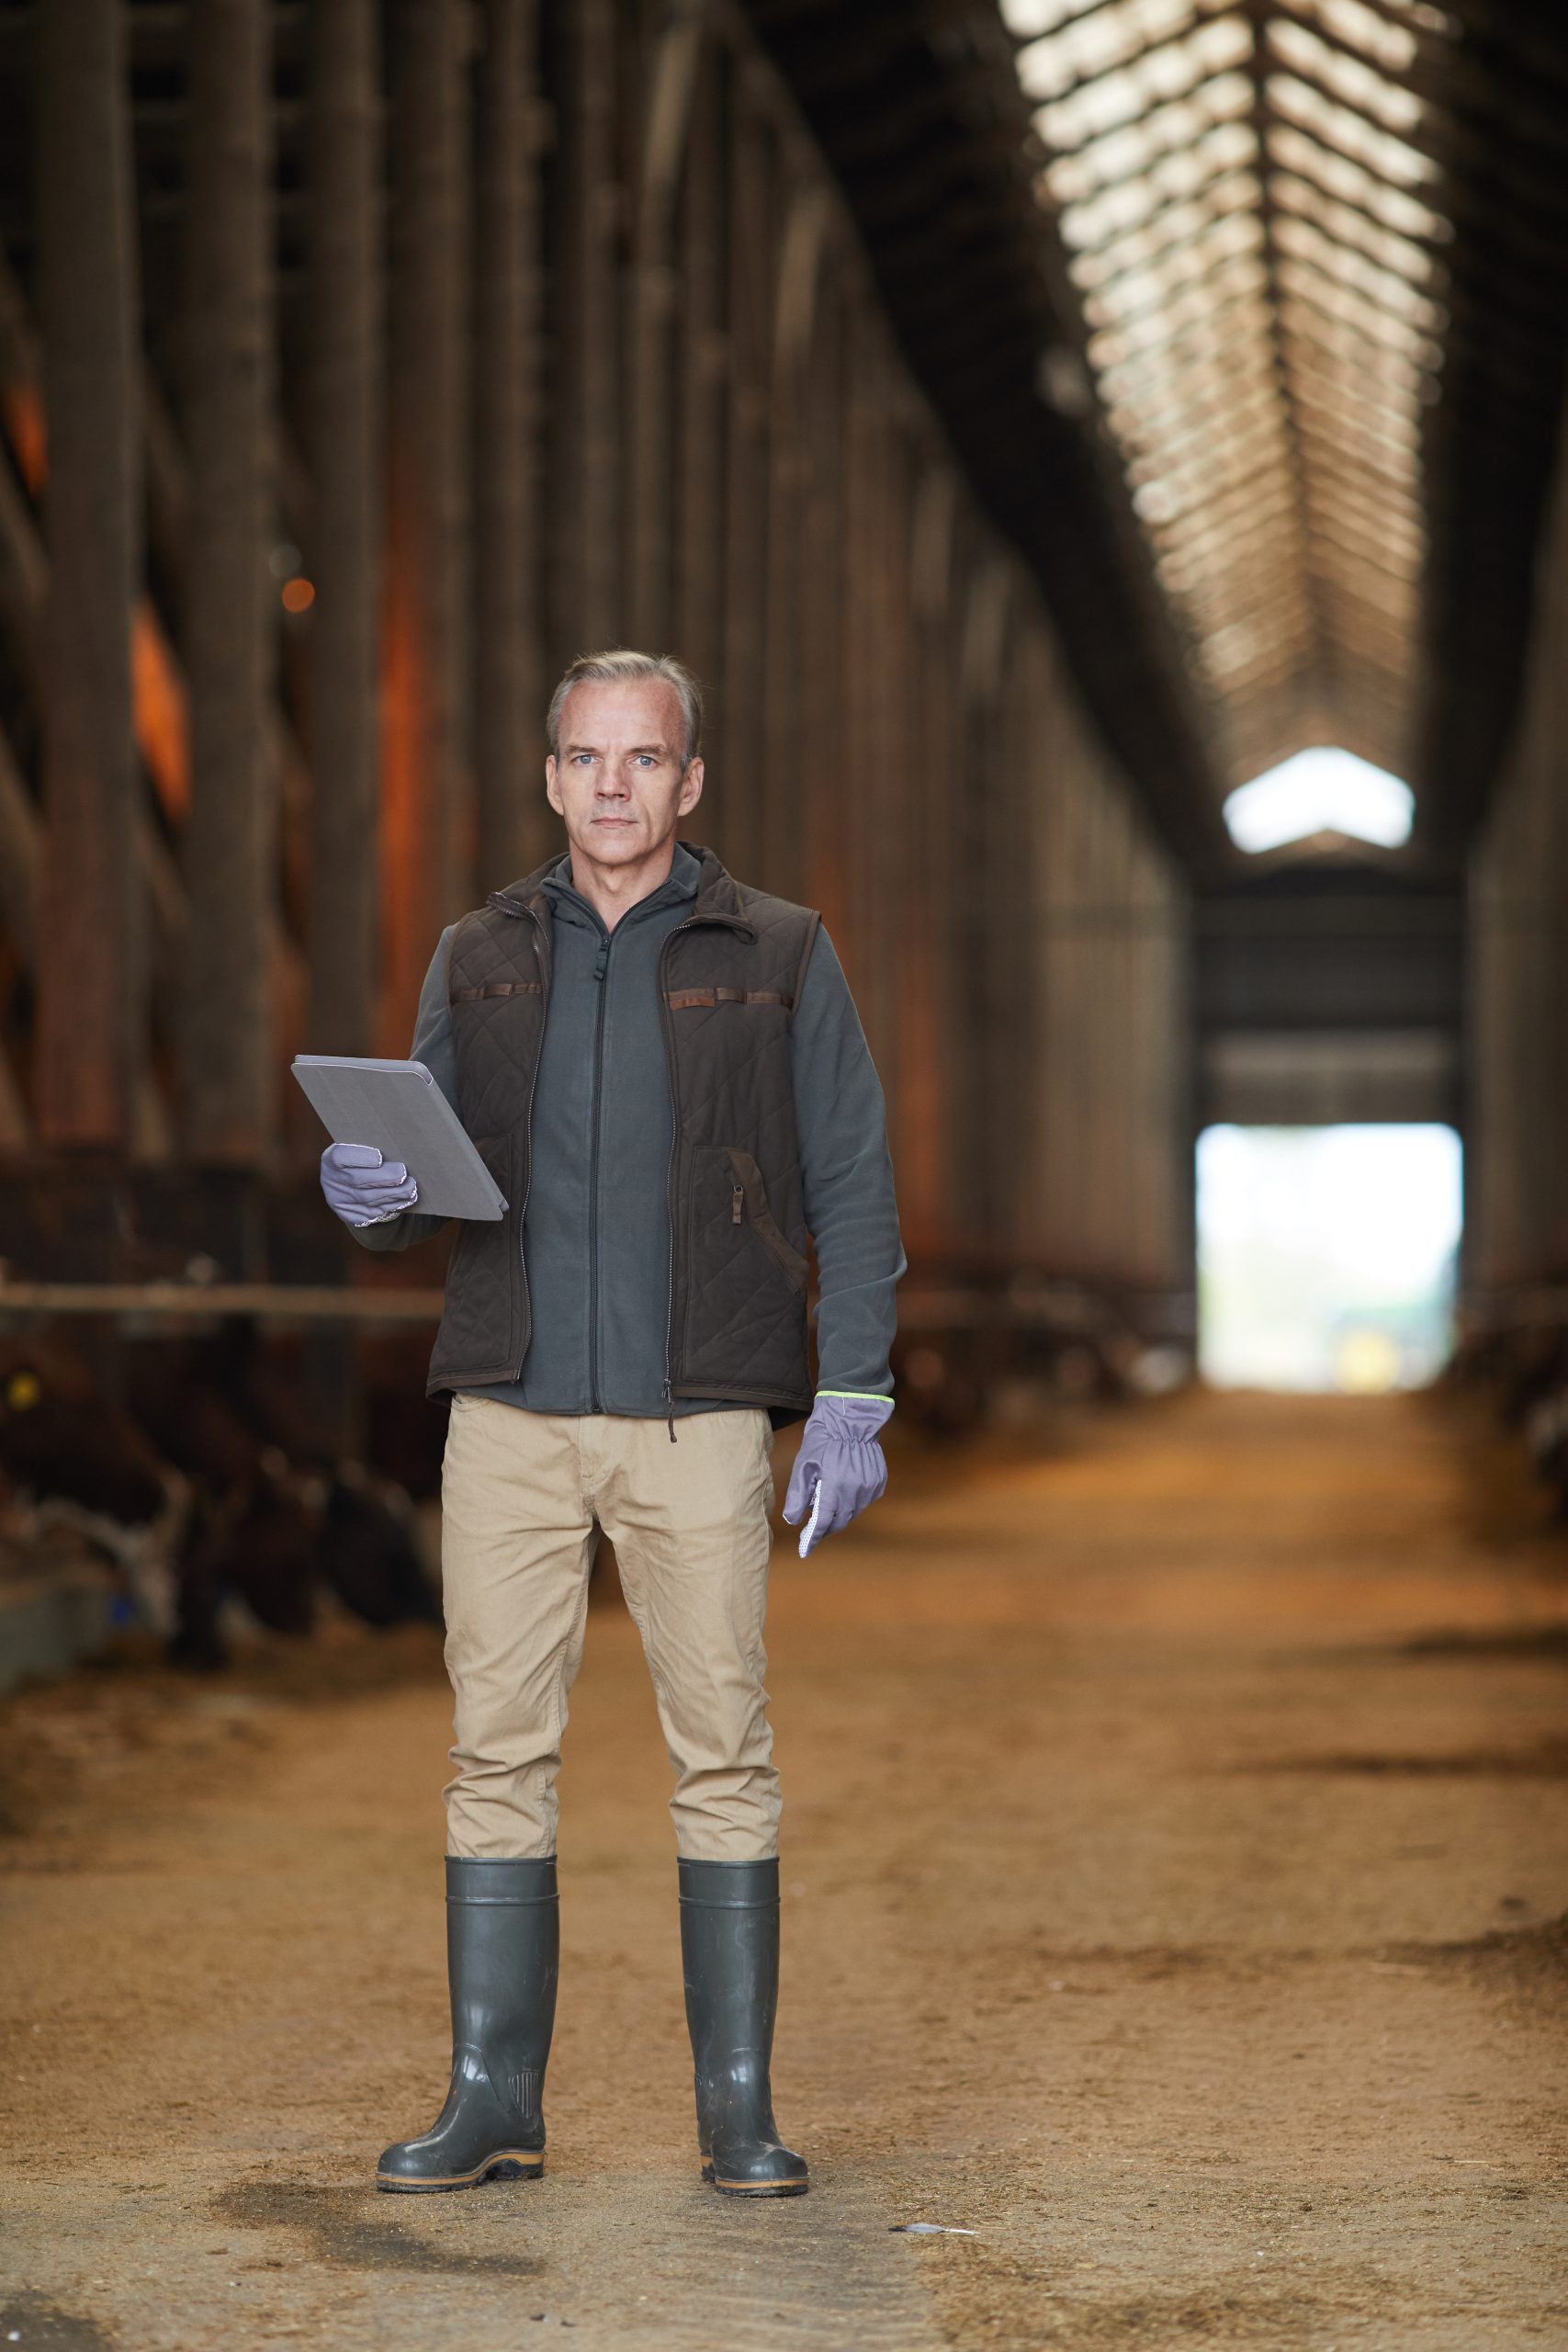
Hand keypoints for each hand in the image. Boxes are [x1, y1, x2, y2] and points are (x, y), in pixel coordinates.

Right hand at [320, 1142, 418, 1228]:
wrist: (350, 1185)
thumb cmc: (361, 1159)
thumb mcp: (359, 1147)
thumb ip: (372, 1144)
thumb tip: (397, 1141)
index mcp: (331, 1159)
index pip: (339, 1157)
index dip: (360, 1158)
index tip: (380, 1157)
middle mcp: (331, 1181)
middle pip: (357, 1180)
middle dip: (383, 1177)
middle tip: (402, 1172)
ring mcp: (340, 1201)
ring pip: (369, 1198)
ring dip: (393, 1193)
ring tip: (410, 1186)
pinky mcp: (352, 1215)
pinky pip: (374, 1211)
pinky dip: (393, 1204)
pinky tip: (406, 1198)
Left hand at [782, 1394, 892, 1555]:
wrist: (850, 1418)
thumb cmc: (822, 1440)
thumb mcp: (803, 1466)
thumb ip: (798, 1496)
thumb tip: (793, 1520)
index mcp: (834, 1487)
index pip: (823, 1522)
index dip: (813, 1538)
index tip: (805, 1550)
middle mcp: (855, 1491)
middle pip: (839, 1521)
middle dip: (826, 1528)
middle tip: (813, 1530)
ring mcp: (870, 1487)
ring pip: (853, 1512)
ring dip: (840, 1515)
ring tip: (828, 1507)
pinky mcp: (878, 1482)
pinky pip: (864, 1500)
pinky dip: (853, 1502)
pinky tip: (844, 1492)